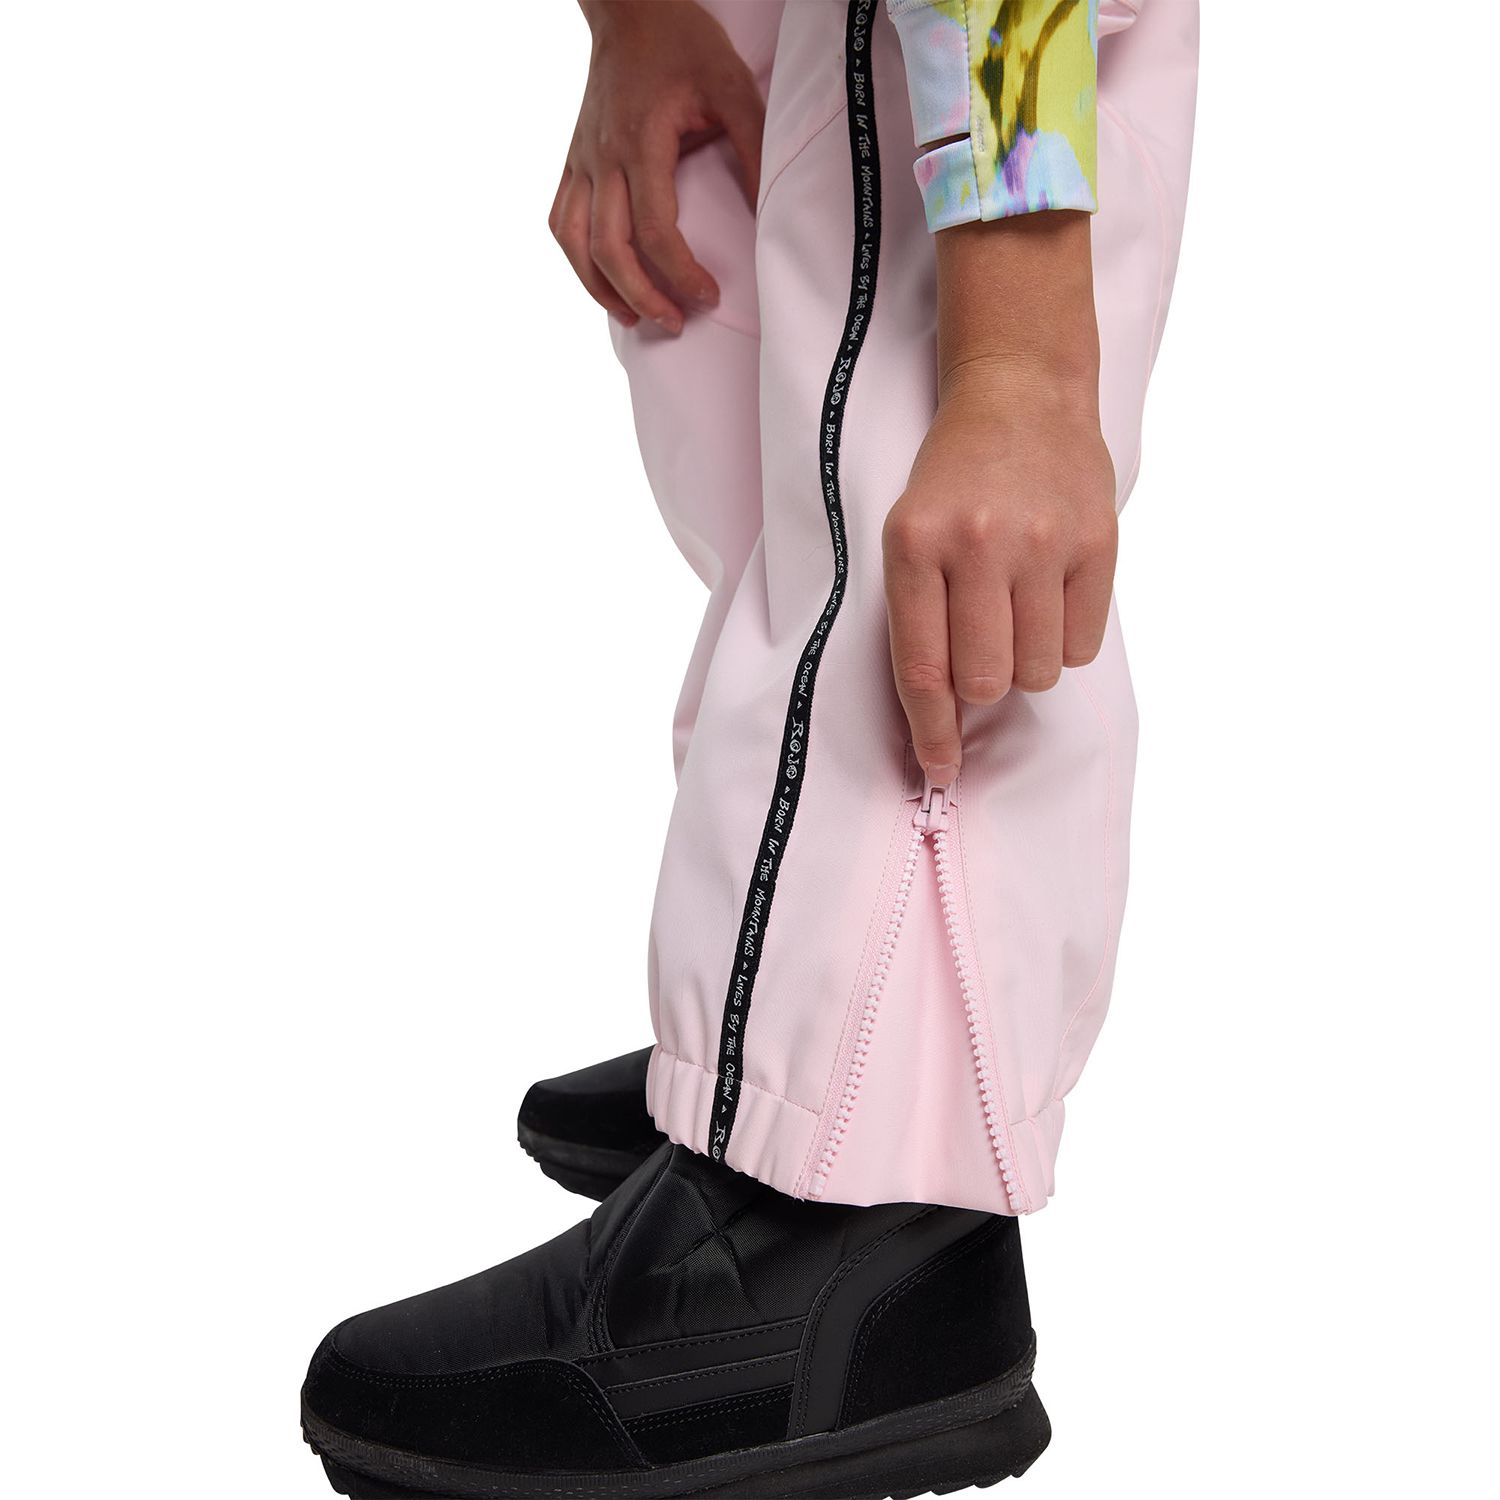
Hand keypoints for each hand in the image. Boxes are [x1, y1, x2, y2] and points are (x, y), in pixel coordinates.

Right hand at [551, 0, 764, 333]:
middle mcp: (602, 157)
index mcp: (640, 143)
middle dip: (642, 296)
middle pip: (610, 249)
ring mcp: (581, 160)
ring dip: (602, 289)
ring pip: (576, 243)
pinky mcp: (573, 160)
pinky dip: (578, 260)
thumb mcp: (734, 87)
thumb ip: (754, 148)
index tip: (708, 295)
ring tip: (635, 318)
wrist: (631, 8)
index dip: (681, 274)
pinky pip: (561, 221)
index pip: (655, 231)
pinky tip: (603, 281)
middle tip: (676, 322)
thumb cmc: (684, 45)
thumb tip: (767, 212)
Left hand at [882, 363, 1117, 785]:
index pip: (922, 668)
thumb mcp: (910, 533)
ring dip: (1025, 663)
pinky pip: (1082, 644)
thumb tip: (942, 715)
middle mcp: (979, 543)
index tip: (937, 768)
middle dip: (982, 686)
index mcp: (916, 544)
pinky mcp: (1097, 541)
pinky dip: (1064, 641)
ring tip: (1017, 614)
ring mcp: (1043, 541)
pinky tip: (1050, 597)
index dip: (931, 732)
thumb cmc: (955, 479)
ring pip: (1039, 669)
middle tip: (982, 647)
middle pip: (987, 680)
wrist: (1020, 396)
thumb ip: (921, 616)